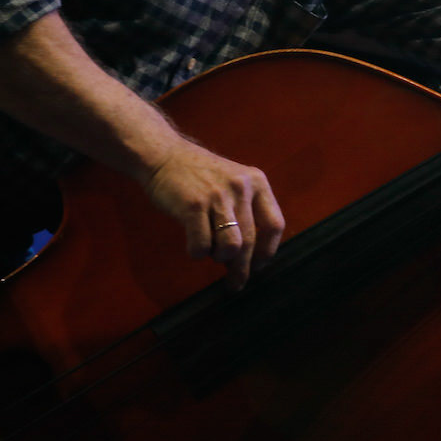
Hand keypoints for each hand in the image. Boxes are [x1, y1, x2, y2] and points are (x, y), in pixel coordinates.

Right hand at [143, 140, 285, 288]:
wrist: (165, 157)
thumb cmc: (201, 178)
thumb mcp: (233, 183)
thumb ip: (246, 211)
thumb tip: (251, 257)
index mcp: (257, 182)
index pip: (275, 224)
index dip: (267, 251)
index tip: (258, 266)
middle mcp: (241, 187)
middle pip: (250, 241)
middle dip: (242, 268)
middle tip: (235, 283)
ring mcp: (217, 196)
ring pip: (230, 246)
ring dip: (220, 258)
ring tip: (212, 254)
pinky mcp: (193, 205)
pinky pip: (202, 245)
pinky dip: (198, 253)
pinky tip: (194, 246)